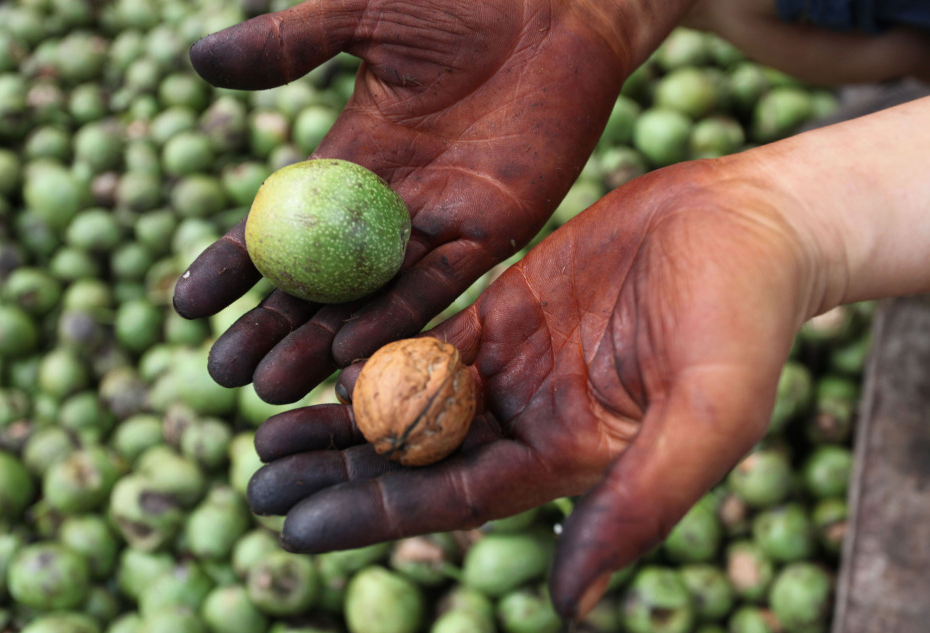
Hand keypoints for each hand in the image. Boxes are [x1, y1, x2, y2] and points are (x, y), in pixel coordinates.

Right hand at [172, 0, 670, 402]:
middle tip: (223, 374)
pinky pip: (441, 283)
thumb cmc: (460, 1)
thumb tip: (196, 63)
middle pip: (319, 281)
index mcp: (350, 159)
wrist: (556, 4)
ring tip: (275, 387)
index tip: (189, 305)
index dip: (233, 267)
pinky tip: (356, 354)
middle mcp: (388, 203)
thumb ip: (290, 46)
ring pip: (372, 296)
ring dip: (324, 342)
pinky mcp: (493, 228)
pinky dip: (400, 318)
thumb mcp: (363, 17)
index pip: (280, 225)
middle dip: (271, 327)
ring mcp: (438, 220)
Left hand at [246, 157, 824, 618]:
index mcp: (569, 460)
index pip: (456, 499)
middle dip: (339, 472)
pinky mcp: (507, 307)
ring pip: (411, 398)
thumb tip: (565, 603)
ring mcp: (516, 364)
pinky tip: (318, 360)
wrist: (749, 224)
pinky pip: (427, 332)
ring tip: (266, 429)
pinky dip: (373, 349)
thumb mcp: (705, 418)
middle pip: (418, 456)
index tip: (296, 529)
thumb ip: (639, 506)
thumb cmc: (744, 320)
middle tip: (258, 482)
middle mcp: (532, 420)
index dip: (376, 514)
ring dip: (342, 416)